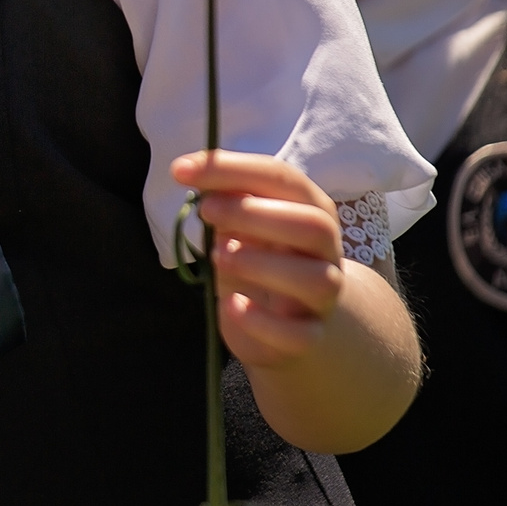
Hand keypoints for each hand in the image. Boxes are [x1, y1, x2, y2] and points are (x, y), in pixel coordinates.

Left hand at [172, 151, 344, 367]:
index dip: (231, 169)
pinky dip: (262, 321)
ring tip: (218, 257)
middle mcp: (325, 251)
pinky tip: (233, 306)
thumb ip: (226, 201)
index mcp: (310, 209)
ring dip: (261, 263)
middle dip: (254, 212)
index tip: (181, 169)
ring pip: (315, 279)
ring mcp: (324, 296)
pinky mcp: (310, 336)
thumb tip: (194, 173)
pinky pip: (299, 334)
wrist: (288, 326)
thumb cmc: (259, 262)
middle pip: (313, 225)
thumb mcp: (240, 227)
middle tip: (205, 211)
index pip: (282, 178)